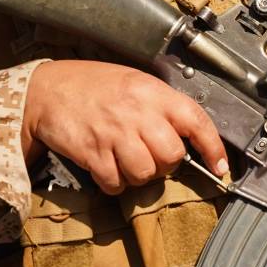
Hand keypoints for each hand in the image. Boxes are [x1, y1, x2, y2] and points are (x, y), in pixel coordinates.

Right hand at [22, 59, 229, 194]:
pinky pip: (116, 183)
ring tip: (126, 161)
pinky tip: (107, 167)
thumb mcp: (134, 82)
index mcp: (152, 92)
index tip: (220, 166)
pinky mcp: (93, 153)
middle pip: (172, 155)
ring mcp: (114, 134)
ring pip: (146, 173)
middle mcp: (137, 112)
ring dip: (138, 175)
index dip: (213, 147)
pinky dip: (114, 183)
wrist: (46, 90)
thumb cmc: (92, 86)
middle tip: (150, 156)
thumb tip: (189, 135)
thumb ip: (161, 106)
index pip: (196, 120)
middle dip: (165, 164)